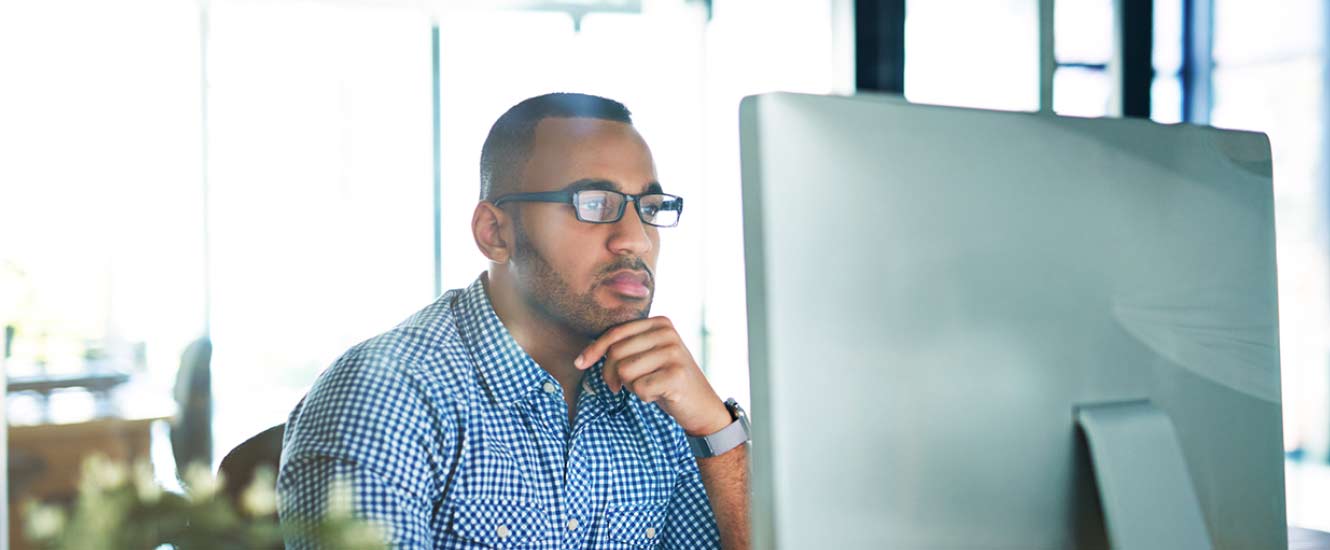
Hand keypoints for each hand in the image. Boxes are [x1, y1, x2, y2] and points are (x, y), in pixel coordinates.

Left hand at [575, 316, 730, 436]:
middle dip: (612, 374)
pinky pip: (639, 387)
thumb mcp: (647, 357)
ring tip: (649, 387)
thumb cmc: (666, 381)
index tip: (579, 363)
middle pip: (616, 352)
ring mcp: (674, 352)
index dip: (594, 349)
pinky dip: (644, 396)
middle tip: (620, 387)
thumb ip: (625, 347)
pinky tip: (659, 395)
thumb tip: (582, 356)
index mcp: (660, 322)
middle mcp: (668, 333)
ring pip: (625, 371)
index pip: (616, 333)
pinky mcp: (676, 374)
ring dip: (631, 386)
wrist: (701, 406)